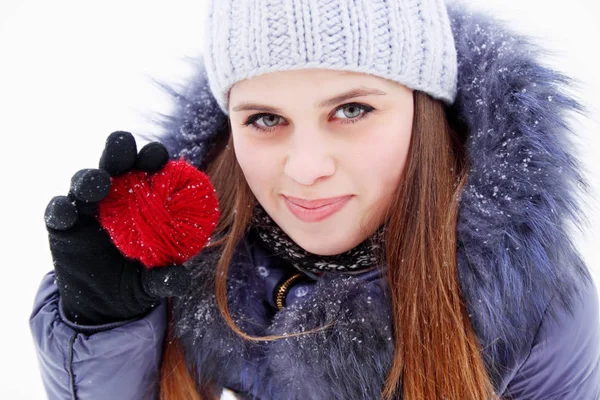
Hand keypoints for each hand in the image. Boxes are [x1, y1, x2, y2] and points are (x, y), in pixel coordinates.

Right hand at [44, 131, 190, 325]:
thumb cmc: (137, 281)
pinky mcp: (62, 226)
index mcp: (143, 199)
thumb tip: (181, 280)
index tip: (160, 157)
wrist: (104, 306)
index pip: (148, 170)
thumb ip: (165, 279)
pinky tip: (68, 213)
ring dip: (90, 179)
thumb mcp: (153, 284)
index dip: (152, 158)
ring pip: (84, 183)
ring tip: (99, 182)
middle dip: (119, 152)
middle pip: (114, 165)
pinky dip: (61, 209)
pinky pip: (58, 212)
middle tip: (124, 147)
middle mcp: (114, 196)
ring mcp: (86, 208)